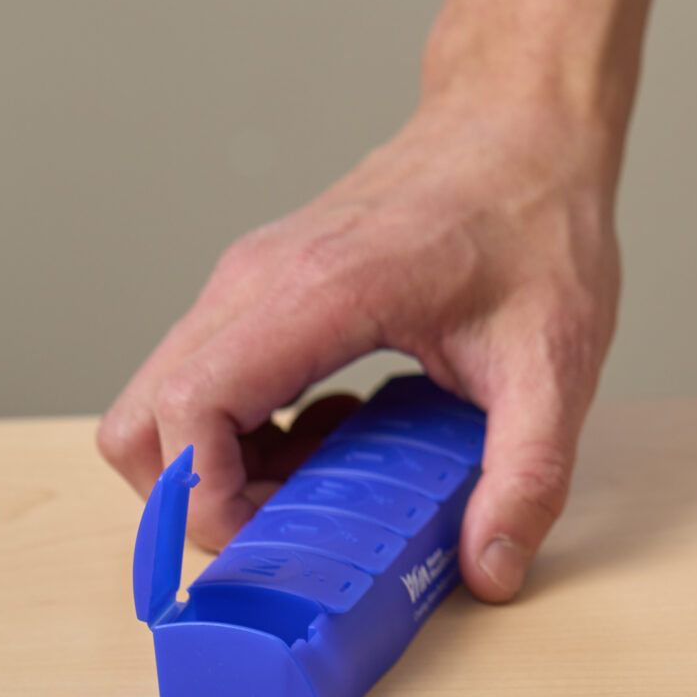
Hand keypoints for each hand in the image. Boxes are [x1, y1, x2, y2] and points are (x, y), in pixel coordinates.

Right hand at [97, 77, 619, 601]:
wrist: (523, 126)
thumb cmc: (536, 222)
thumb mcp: (555, 363)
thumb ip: (526, 474)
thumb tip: (490, 569)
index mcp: (316, 293)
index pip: (187, 412)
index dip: (205, 502)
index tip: (275, 545)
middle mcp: (257, 282)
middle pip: (141, 419)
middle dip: (196, 502)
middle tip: (292, 533)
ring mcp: (249, 282)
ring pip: (163, 402)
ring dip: (219, 470)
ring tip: (324, 488)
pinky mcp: (261, 291)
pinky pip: (203, 380)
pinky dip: (239, 436)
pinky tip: (332, 440)